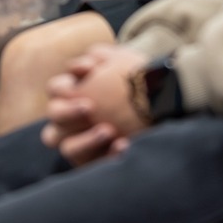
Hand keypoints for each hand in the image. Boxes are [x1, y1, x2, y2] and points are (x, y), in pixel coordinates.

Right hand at [40, 44, 150, 166]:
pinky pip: (96, 165)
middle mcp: (73, 122)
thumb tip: (82, 67)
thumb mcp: (122, 62)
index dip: (63, 85)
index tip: (86, 77)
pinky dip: (109, 155)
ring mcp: (84, 144)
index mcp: (73, 94)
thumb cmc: (139, 80)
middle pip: (54, 118)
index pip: (54, 90)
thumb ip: (100, 57)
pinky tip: (124, 145)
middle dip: (67, 113)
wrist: (168, 102)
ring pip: (69, 148)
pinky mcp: (99, 162)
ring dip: (86, 140)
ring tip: (109, 131)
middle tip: (89, 108)